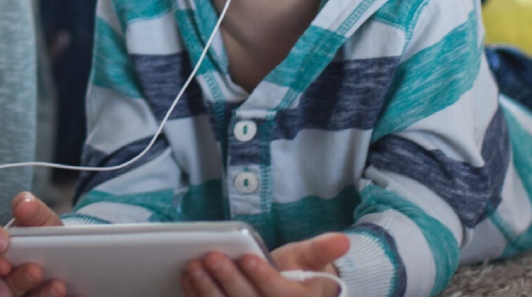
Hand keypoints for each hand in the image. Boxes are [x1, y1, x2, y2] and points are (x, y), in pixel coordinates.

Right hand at [0, 192, 65, 296]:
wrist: (66, 255)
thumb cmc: (44, 237)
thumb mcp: (40, 221)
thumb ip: (31, 211)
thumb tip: (24, 205)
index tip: (2, 263)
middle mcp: (1, 285)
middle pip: (2, 291)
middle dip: (19, 281)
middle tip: (35, 271)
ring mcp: (17, 296)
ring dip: (40, 296)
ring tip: (59, 286)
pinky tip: (69, 294)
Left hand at [181, 232, 348, 296]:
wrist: (288, 295)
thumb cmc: (296, 276)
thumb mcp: (310, 260)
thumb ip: (322, 250)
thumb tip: (343, 241)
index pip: (281, 295)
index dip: (264, 278)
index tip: (249, 258)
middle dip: (229, 281)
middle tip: (212, 257)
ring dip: (208, 291)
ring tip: (194, 267)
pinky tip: (189, 279)